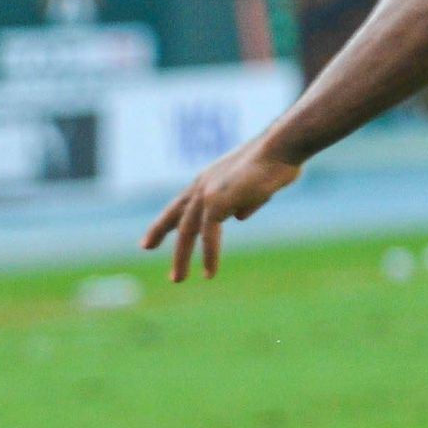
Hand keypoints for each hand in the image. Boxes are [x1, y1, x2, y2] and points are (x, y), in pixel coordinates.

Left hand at [142, 140, 300, 281]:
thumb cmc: (277, 163)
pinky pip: (209, 236)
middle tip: (145, 249)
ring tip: (177, 279)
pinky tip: (208, 274)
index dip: (164, 220)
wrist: (282, 148)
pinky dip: (209, 256)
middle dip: (159, 233)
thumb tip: (238, 218)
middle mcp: (202, 186)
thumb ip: (244, 202)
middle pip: (176, 216)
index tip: (149, 236)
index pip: (180, 204)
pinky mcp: (217, 202)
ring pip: (187, 231)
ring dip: (182, 258)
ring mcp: (207, 193)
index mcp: (208, 180)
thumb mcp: (256, 187)